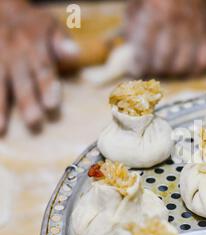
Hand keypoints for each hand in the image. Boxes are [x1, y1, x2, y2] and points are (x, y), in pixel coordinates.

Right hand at [0, 0, 77, 133]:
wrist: (3, 12)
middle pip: (21, 80)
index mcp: (33, 43)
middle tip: (34, 123)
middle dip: (27, 102)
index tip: (52, 105)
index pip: (43, 67)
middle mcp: (13, 52)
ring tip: (2, 129)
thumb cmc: (35, 26)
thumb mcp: (51, 26)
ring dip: (0, 107)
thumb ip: (62, 42)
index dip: (48, 86)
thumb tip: (75, 53)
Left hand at [125, 0, 205, 76]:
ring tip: (166, 67)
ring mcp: (194, 28)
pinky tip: (184, 67)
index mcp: (157, 10)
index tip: (136, 69)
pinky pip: (203, 62)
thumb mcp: (138, 2)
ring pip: (184, 65)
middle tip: (150, 68)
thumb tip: (131, 53)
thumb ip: (132, 26)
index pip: (146, 48)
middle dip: (155, 69)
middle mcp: (177, 20)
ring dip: (173, 72)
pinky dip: (193, 70)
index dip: (139, 64)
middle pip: (164, 60)